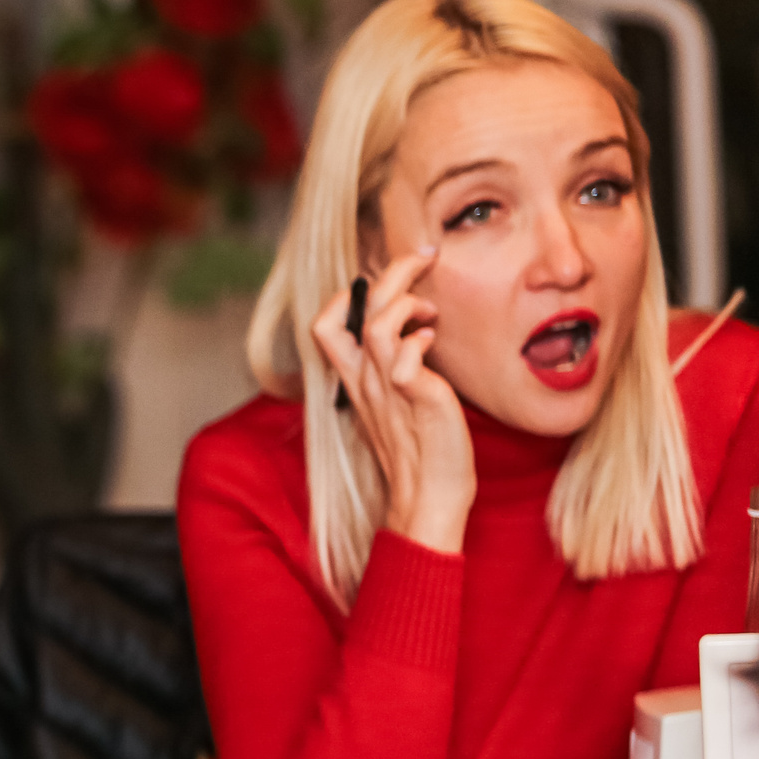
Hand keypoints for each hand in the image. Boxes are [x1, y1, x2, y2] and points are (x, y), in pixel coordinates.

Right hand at [310, 246, 474, 552]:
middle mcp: (366, 381)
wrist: (427, 501)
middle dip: (391, 273)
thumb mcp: (399, 405)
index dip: (347, 294)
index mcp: (357, 381)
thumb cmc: (422, 455)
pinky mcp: (416, 399)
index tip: (386, 283)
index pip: (325, 325)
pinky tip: (433, 343)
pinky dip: (420, 340)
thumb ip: (397, 371)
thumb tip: (416, 335)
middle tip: (423, 258)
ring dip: (406, 302)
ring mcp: (387, 390)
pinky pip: (406, 358)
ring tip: (430, 311)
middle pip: (357, 309)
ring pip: (376, 324)